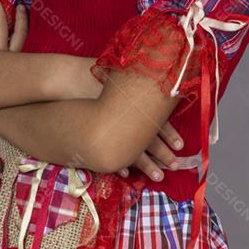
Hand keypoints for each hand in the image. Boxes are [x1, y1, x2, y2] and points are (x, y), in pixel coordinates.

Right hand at [56, 58, 184, 179]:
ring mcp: (113, 129)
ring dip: (148, 165)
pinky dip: (120, 164)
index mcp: (135, 102)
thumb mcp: (118, 73)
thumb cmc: (93, 73)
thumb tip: (158, 75)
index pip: (158, 119)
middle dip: (164, 154)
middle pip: (150, 138)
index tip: (181, 145)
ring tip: (159, 176)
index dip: (170, 133)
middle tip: (175, 165)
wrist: (67, 80)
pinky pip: (113, 154)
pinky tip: (127, 174)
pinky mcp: (100, 137)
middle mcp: (127, 117)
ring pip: (134, 151)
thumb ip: (136, 80)